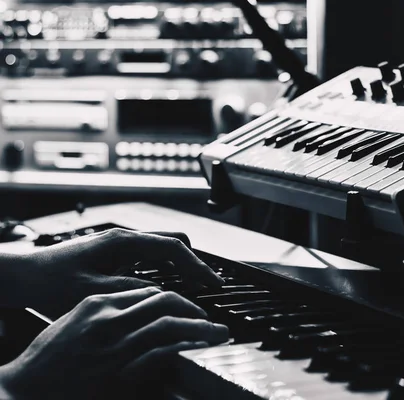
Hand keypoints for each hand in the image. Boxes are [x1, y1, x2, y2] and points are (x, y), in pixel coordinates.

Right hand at [0, 287, 228, 399]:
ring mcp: (114, 343)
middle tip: (208, 318)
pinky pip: (159, 351)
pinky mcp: (117, 369)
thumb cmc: (49, 356)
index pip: (148, 290)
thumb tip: (138, 310)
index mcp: (99, 302)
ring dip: (199, 326)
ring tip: (215, 332)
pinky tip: (197, 348)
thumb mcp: (76, 320)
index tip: (187, 306)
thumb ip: (109, 311)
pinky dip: (183, 347)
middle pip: (165, 300)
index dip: (175, 297)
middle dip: (193, 307)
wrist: (25, 386)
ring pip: (168, 323)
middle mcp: (109, 318)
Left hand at [16, 228, 223, 318]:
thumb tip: (163, 294)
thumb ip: (130, 290)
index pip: (172, 247)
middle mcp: (124, 237)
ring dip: (180, 265)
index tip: (212, 282)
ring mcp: (120, 243)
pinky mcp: (116, 252)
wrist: (25, 274)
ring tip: (192, 286)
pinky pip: (151, 255)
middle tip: (206, 285)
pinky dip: (166, 267)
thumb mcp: (92, 291)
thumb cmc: (50, 281)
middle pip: (173, 241)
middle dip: (193, 262)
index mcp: (122, 242)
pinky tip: (167, 284)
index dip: (197, 266)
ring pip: (163, 247)